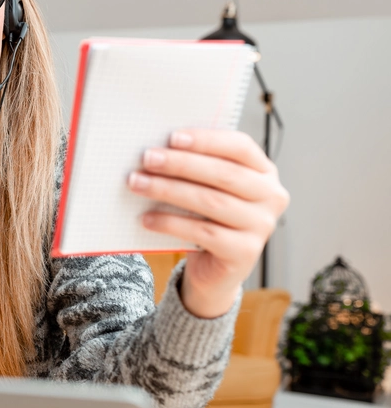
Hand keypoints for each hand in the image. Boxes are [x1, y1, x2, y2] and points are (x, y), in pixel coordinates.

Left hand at [126, 129, 290, 318]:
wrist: (215, 269)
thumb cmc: (207, 217)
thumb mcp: (208, 188)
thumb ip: (196, 168)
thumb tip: (158, 148)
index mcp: (264, 172)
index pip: (240, 147)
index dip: (206, 140)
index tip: (172, 137)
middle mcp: (271, 197)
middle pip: (223, 174)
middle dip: (181, 164)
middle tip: (147, 158)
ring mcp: (262, 226)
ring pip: (210, 202)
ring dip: (168, 190)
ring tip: (137, 184)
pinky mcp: (245, 252)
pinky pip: (202, 232)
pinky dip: (170, 223)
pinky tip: (147, 218)